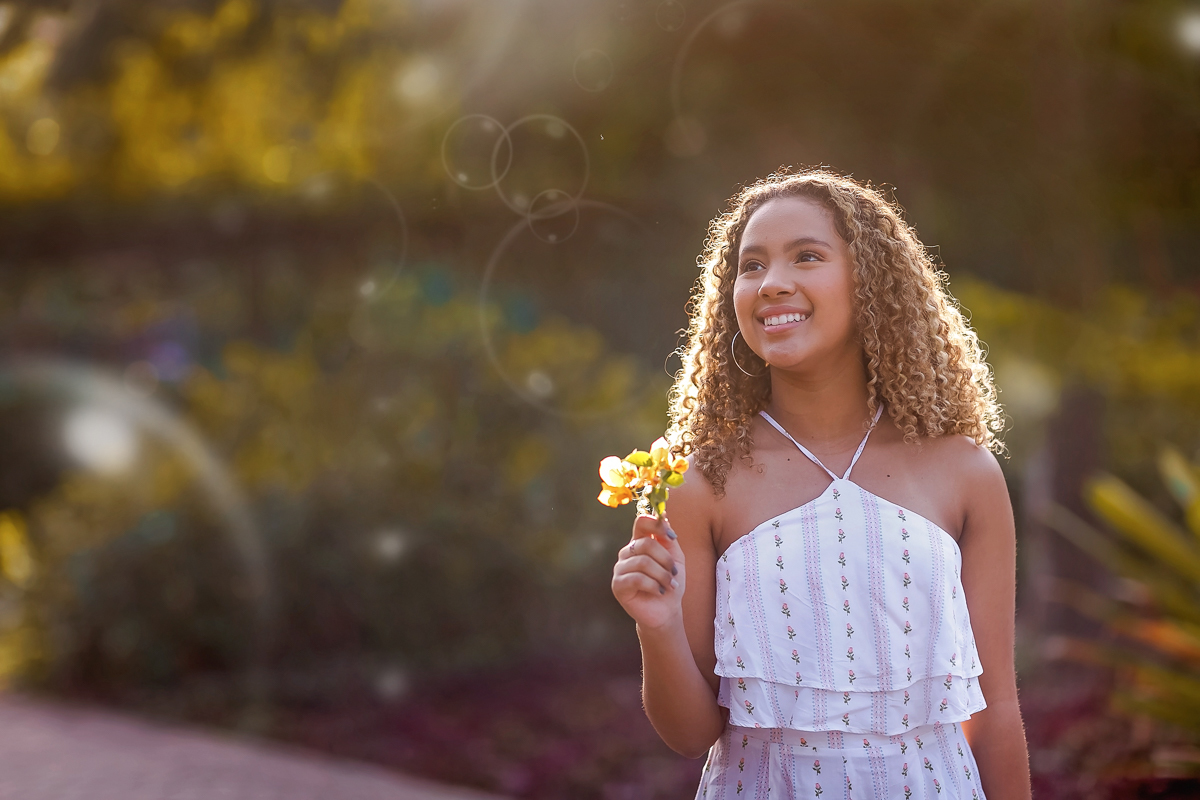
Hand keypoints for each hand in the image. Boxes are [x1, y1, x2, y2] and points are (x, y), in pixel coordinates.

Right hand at [611, 514, 685, 630]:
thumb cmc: (670, 583)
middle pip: (646, 544)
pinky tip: (659, 592)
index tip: (672, 537)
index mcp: (639, 543)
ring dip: (662, 575)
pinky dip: (654, 585)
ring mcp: (620, 568)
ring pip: (643, 562)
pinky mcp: (617, 585)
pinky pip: (637, 578)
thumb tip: (664, 516)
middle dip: (666, 560)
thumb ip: (668, 538)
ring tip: (669, 585)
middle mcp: (627, 553)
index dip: (656, 524)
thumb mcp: (675, 558)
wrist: (666, 611)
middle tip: (674, 573)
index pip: (641, 522)